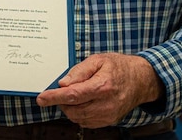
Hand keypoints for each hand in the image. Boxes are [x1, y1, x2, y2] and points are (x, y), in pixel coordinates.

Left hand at [35, 53, 162, 128]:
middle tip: (62, 89)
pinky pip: (85, 122)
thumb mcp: (98, 60)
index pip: (72, 95)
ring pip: (77, 117)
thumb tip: (63, 83)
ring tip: (75, 94)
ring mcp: (108, 115)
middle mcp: (106, 104)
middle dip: (61, 101)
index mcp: (102, 86)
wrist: (140, 80)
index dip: (53, 97)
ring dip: (69, 107)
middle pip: (72, 109)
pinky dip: (78, 113)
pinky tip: (83, 102)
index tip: (41, 98)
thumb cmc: (119, 67)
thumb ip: (79, 71)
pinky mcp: (109, 121)